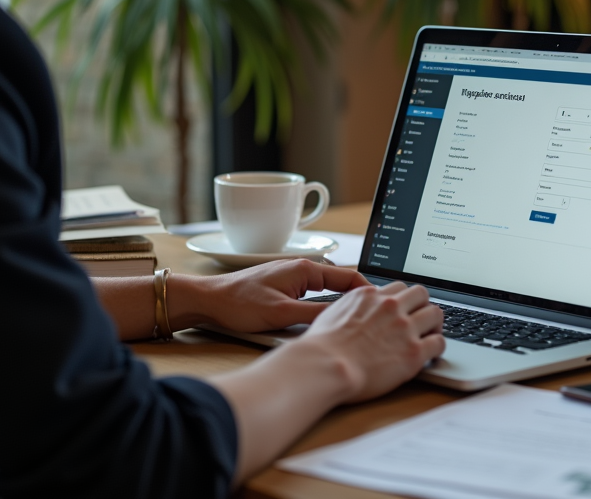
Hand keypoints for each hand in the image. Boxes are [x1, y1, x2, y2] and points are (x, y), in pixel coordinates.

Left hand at [170, 259, 370, 332]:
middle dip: (357, 300)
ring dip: (340, 303)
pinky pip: (314, 295)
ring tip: (355, 321)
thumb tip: (344, 318)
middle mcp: (301, 269)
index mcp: (305, 269)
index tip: (382, 307)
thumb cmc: (239, 304)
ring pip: (327, 291)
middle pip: (341, 283)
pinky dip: (324, 306)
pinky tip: (328, 321)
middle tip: (373, 318)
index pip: (349, 276)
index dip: (368, 292)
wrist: (209, 301)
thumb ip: (315, 315)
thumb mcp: (281, 314)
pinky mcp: (285, 288)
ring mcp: (293, 278)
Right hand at [298, 281, 445, 402]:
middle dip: (422, 306)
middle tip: (421, 319)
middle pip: (421, 294)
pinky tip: (431, 354)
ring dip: (434, 324)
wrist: (327, 365)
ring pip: (436, 314)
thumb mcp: (332, 313)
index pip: (398, 287)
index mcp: (370, 295)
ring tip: (430, 335)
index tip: (404, 309)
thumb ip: (350, 307)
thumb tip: (354, 312)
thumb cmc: (322, 346)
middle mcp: (390, 306)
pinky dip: (438, 347)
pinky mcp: (414, 352)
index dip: (403, 299)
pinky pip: (439, 342)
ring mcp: (404, 328)